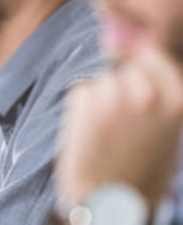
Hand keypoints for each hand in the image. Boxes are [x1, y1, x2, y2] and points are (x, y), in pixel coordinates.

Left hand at [57, 45, 182, 208]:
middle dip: (120, 86)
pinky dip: (81, 107)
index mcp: (178, 101)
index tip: (132, 75)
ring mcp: (116, 97)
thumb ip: (159, 96)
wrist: (111, 204)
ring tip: (106, 133)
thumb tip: (133, 49)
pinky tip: (89, 133)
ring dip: (99, 98)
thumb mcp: (168, 133)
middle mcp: (149, 94)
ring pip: (101, 80)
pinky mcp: (86, 102)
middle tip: (119, 122)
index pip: (154, 55)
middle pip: (125, 68)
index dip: (140, 62)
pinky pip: (81, 90)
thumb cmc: (141, 172)